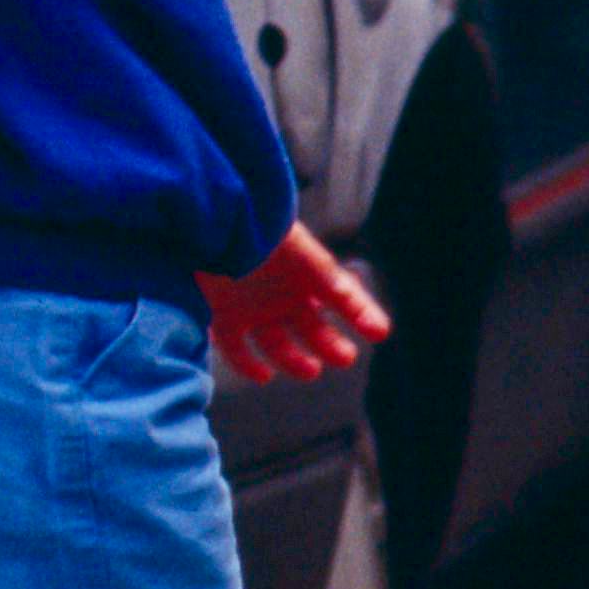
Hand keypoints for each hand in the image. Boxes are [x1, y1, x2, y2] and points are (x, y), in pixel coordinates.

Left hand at [200, 224, 391, 384]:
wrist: (209, 213)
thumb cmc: (255, 223)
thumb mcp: (294, 245)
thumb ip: (319, 270)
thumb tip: (346, 295)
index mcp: (306, 270)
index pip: (342, 296)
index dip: (360, 312)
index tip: (379, 331)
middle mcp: (283, 291)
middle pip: (313, 328)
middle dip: (330, 345)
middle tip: (344, 357)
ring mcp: (253, 305)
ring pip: (279, 344)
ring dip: (296, 361)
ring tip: (312, 369)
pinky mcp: (223, 313)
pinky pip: (235, 346)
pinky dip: (247, 363)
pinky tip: (264, 375)